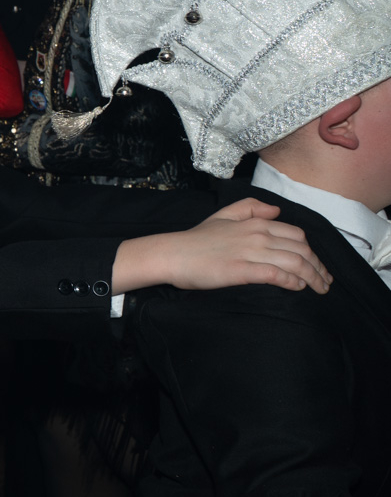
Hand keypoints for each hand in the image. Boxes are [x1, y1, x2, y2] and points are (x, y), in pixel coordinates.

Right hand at [114, 198, 331, 295]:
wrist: (172, 254)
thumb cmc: (196, 238)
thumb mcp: (223, 214)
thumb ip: (251, 207)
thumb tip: (276, 210)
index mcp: (255, 222)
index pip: (297, 235)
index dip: (312, 252)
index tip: (317, 266)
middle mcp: (257, 235)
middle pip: (302, 250)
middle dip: (319, 267)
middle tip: (324, 282)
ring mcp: (250, 252)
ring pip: (294, 262)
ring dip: (312, 277)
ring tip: (318, 289)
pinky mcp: (242, 270)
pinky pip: (277, 274)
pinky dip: (293, 281)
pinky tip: (298, 288)